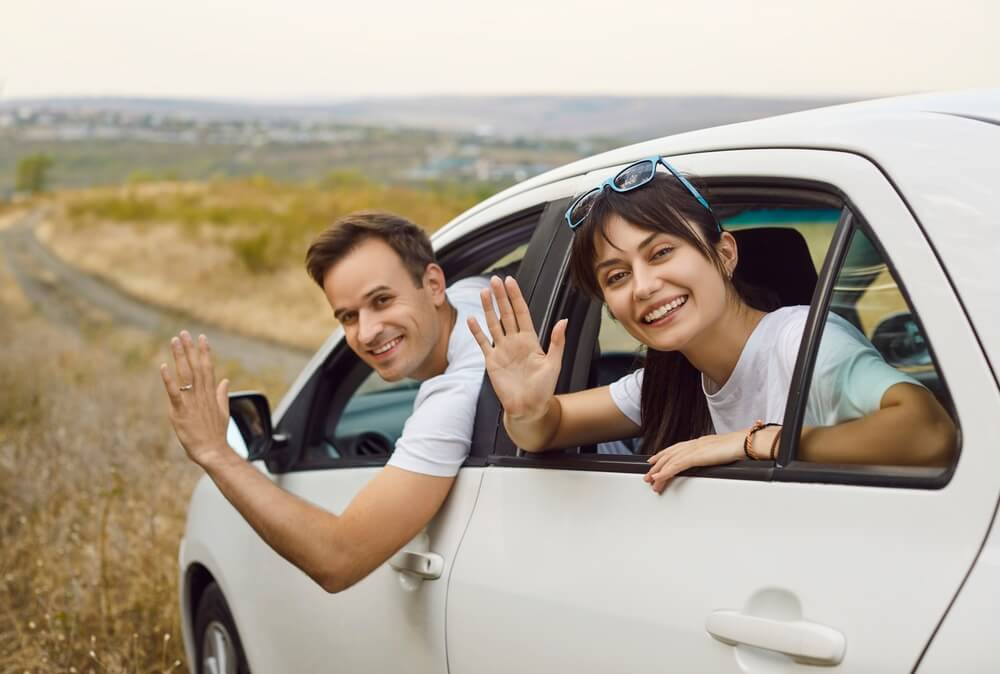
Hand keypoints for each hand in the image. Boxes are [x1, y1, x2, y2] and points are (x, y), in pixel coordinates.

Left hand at [159, 330, 231, 466]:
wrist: (213, 451)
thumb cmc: (216, 434)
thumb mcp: (223, 412)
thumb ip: (222, 394)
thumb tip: (225, 381)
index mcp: (211, 394)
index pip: (208, 368)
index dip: (204, 352)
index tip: (202, 337)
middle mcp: (202, 394)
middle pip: (196, 366)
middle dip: (190, 349)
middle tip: (184, 333)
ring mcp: (191, 402)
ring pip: (185, 375)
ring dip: (180, 357)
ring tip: (174, 341)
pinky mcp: (180, 412)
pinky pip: (174, 393)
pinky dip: (169, 379)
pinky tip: (164, 367)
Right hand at [467, 276, 567, 421]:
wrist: (529, 408)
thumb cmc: (543, 389)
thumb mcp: (554, 364)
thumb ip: (557, 342)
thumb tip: (564, 321)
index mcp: (530, 340)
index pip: (522, 313)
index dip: (516, 297)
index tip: (510, 282)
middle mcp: (515, 342)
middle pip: (506, 314)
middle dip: (501, 297)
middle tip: (495, 279)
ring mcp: (502, 350)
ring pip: (493, 324)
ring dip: (488, 309)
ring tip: (483, 293)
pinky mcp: (491, 361)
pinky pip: (483, 343)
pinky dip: (476, 332)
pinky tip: (471, 319)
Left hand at [644, 431, 744, 493]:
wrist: (747, 443)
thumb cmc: (740, 448)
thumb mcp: (722, 453)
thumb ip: (714, 456)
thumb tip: (712, 461)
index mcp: (700, 442)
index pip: (677, 449)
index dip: (664, 455)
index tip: (655, 462)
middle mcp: (695, 443)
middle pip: (670, 455)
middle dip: (657, 466)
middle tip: (648, 476)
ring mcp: (695, 448)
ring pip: (670, 461)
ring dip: (658, 472)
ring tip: (650, 481)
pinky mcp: (696, 455)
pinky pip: (676, 465)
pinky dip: (665, 472)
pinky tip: (659, 478)